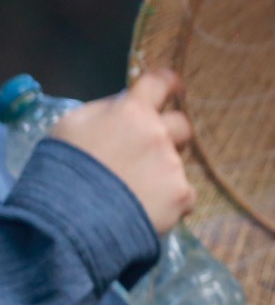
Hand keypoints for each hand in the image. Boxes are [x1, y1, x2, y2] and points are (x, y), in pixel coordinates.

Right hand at [50, 70, 195, 233]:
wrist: (67, 221)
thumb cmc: (60, 170)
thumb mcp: (70, 127)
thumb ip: (103, 111)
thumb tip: (123, 105)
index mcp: (131, 112)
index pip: (159, 83)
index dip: (168, 83)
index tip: (174, 87)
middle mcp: (158, 134)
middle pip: (181, 124)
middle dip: (170, 134)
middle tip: (148, 153)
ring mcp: (173, 165)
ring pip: (176, 164)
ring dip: (161, 173)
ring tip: (132, 192)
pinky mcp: (181, 196)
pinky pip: (183, 195)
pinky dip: (169, 203)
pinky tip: (144, 211)